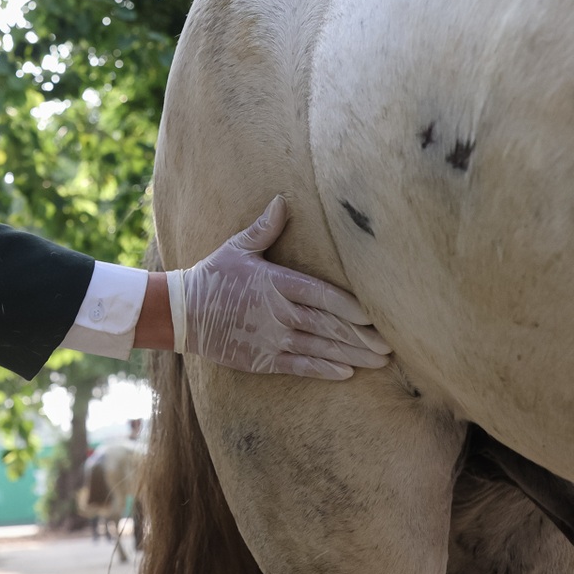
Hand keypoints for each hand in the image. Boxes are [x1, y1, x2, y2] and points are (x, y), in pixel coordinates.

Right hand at [169, 195, 392, 380]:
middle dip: (360, 336)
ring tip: (379, 361)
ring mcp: (271, 338)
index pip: (320, 295)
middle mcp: (277, 312)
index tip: (373, 314)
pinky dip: (323, 369)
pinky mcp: (262, 359)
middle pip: (327, 325)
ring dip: (351, 355)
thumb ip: (265, 229)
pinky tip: (346, 373)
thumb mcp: (237, 248)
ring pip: (319, 347)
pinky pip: (299, 365)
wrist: (183, 313)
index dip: (349, 306)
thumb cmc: (214, 276)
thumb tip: (282, 200)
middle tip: (390, 345)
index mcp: (275, 283)